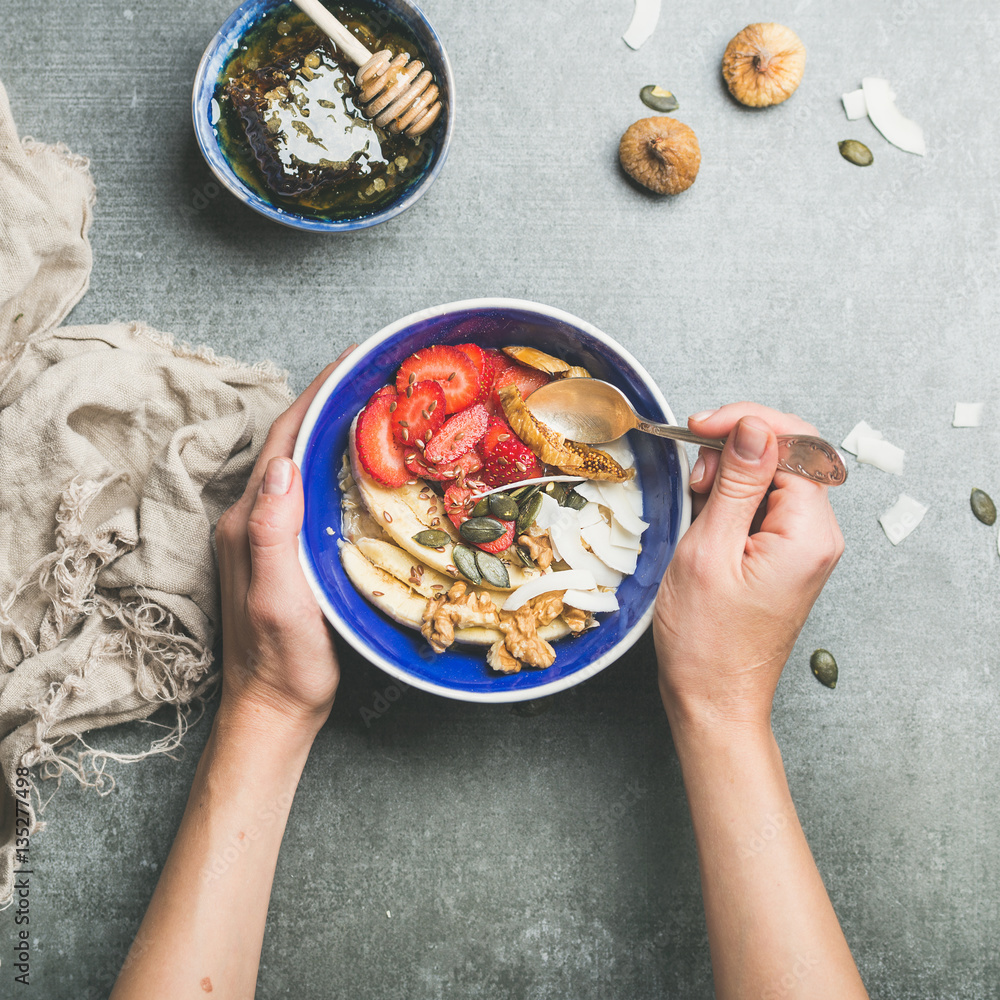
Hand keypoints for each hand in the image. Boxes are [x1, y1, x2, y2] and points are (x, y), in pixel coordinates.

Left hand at [214, 350, 353, 734]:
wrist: (275, 707)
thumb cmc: (282, 660)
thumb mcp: (277, 597)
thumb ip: (272, 531)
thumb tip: (285, 464)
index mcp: (249, 521)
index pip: (284, 441)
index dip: (317, 395)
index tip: (354, 361)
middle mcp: (254, 519)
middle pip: (291, 443)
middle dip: (329, 400)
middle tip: (376, 374)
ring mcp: (269, 534)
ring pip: (302, 465)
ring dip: (334, 428)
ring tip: (377, 404)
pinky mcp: (286, 551)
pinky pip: (310, 493)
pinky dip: (336, 465)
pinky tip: (365, 464)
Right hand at [654, 404, 843, 734]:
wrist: (713, 699)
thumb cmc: (707, 641)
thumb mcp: (711, 550)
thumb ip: (737, 483)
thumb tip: (753, 427)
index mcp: (809, 532)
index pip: (794, 444)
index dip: (745, 424)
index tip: (698, 427)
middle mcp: (818, 536)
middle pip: (789, 455)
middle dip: (736, 449)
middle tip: (694, 475)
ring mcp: (803, 547)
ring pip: (773, 478)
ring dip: (731, 474)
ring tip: (696, 499)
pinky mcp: (784, 556)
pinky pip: (765, 506)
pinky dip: (732, 499)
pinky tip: (706, 515)